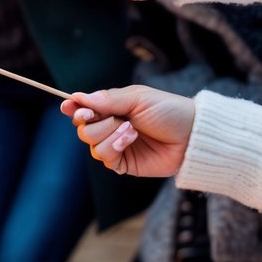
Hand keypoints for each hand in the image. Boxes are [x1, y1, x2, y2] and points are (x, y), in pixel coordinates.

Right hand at [61, 84, 195, 177]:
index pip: (83, 108)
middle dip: (97, 122)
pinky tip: (130, 140)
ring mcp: (115, 146)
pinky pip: (104, 158)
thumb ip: (108, 100)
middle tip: (118, 118)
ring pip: (90, 143)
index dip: (73, 107)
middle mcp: (110, 127)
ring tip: (131, 130)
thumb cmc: (169, 111)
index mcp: (113, 107)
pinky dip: (114, 147)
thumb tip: (78, 97)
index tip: (69, 106)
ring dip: (109, 135)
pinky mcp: (123, 163)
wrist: (192, 137)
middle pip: (82, 128)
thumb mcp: (138, 99)